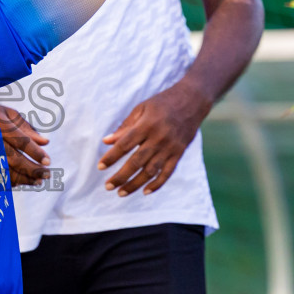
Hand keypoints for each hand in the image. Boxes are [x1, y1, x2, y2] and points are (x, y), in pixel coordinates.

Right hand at [0, 104, 49, 186]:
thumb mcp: (7, 114)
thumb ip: (26, 128)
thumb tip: (45, 142)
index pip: (20, 140)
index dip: (34, 152)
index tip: (48, 161)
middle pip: (13, 158)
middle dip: (31, 169)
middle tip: (47, 174)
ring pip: (4, 170)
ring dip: (23, 178)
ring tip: (39, 181)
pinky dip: (10, 181)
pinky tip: (23, 181)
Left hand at [98, 80, 211, 194]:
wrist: (192, 101)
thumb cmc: (162, 103)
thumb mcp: (141, 108)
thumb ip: (125, 126)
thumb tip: (106, 141)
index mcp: (146, 125)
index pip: (125, 144)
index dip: (111, 157)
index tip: (100, 167)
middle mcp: (158, 138)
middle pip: (136, 162)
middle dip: (121, 176)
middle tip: (108, 186)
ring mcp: (170, 147)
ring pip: (150, 171)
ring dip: (135, 184)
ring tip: (121, 192)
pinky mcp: (179, 153)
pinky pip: (167, 173)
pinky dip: (157, 184)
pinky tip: (145, 192)